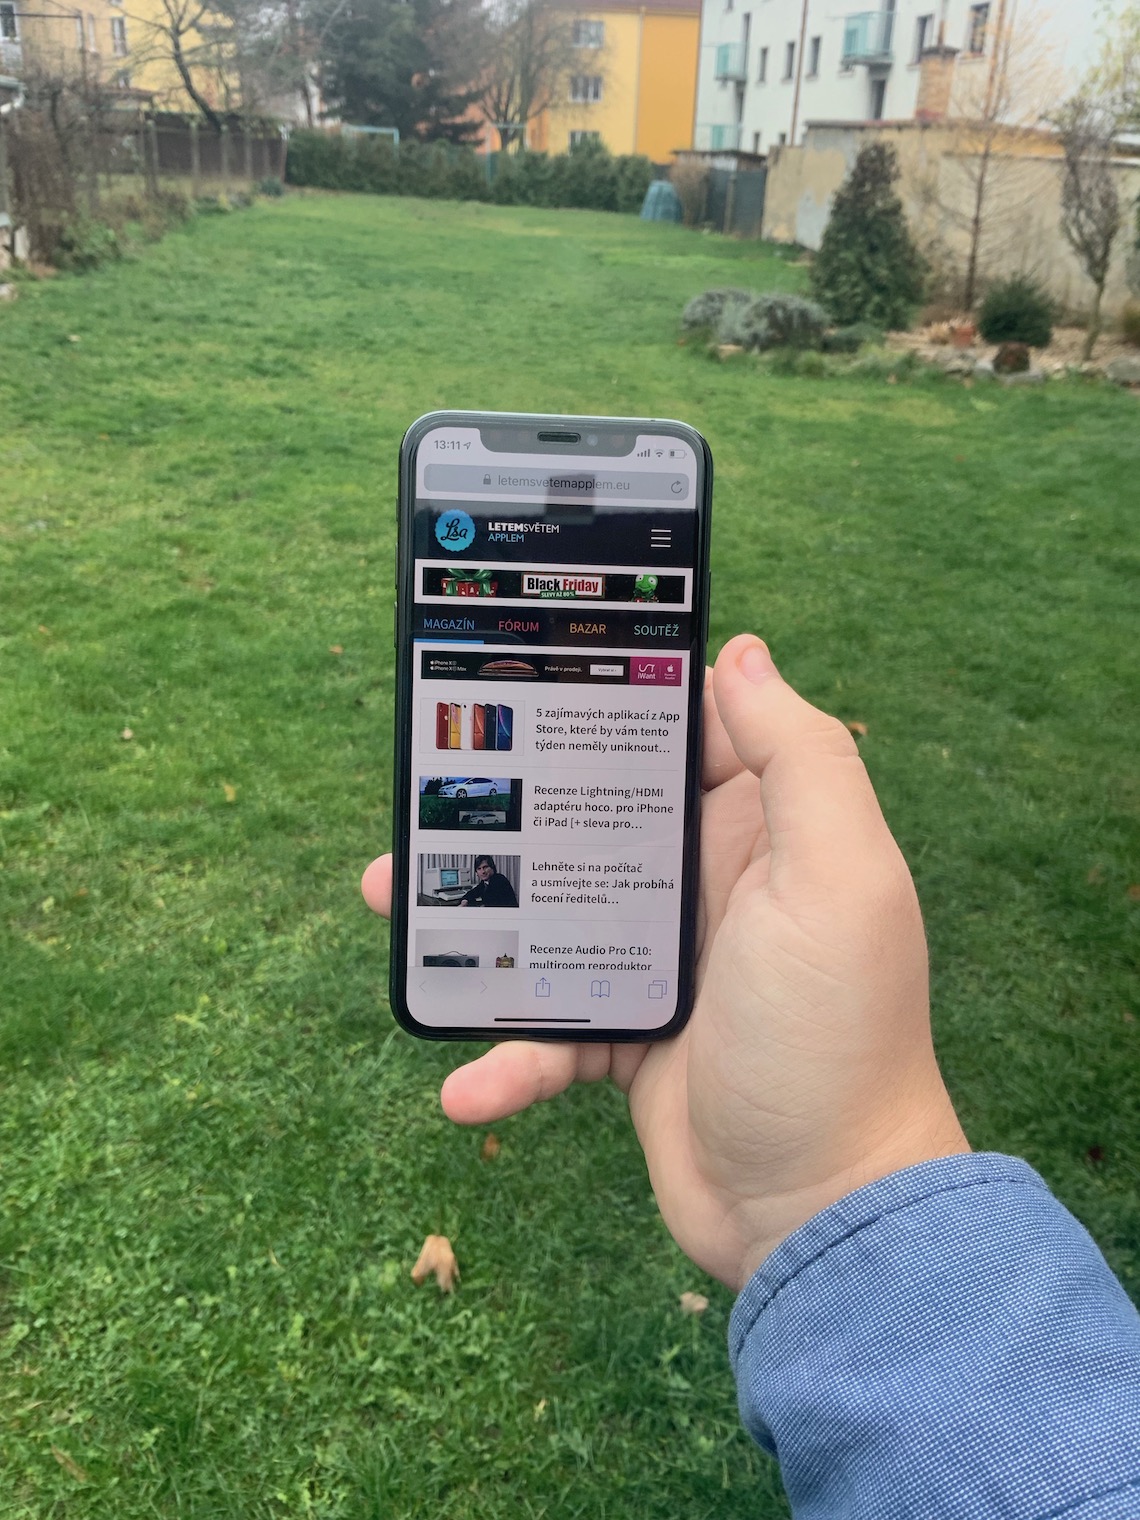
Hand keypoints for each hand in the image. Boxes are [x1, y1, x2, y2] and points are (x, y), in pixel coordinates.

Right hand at [362, 636, 968, 1290]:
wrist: (825, 1211)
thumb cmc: (834, 1032)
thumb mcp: (839, 877)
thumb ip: (800, 757)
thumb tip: (740, 651)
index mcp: (761, 831)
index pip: (679, 737)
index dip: (612, 700)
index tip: (526, 674)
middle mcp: (707, 886)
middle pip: (590, 821)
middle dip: (511, 804)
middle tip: (428, 792)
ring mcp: (661, 965)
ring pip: (548, 917)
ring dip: (474, 917)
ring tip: (389, 901)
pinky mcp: (626, 1040)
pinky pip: (548, 1028)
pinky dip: (505, 1054)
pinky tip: (466, 1084)